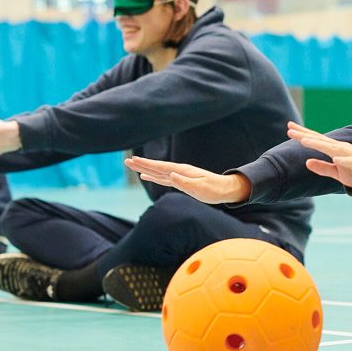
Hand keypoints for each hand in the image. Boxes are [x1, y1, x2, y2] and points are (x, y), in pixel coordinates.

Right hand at [125, 157, 250, 203]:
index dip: (147, 164)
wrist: (225, 189)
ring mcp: (179, 175)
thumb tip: (171, 175)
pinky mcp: (180, 181)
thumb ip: (185, 182)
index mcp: (182, 171)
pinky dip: (153, 176)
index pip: (161, 167)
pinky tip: (146, 176)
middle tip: (126, 161)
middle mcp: (179, 171)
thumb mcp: (201, 187)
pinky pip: (163, 178)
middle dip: (142, 165)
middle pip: (157, 167)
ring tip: (133, 166)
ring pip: (158, 172)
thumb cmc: (214, 189)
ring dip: (145, 169)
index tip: (134, 160)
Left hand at [286, 121, 351, 188]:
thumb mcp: (336, 172)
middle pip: (320, 140)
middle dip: (305, 135)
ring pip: (332, 148)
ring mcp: (349, 154)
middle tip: (289, 130)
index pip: (316, 139)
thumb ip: (322, 167)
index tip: (289, 128)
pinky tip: (335, 159)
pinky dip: (343, 160)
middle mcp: (340, 148)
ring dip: (319, 144)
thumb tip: (307, 162)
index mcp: (334, 149)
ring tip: (304, 141)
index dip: (302, 133)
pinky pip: (350, 161)